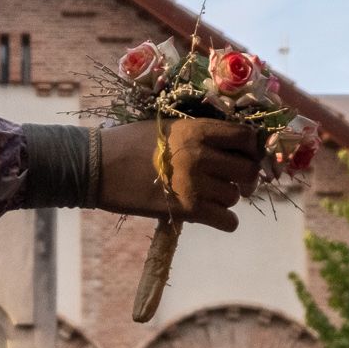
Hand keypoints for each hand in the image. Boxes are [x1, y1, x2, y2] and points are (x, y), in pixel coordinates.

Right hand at [96, 119, 262, 232]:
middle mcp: (199, 154)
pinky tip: (213, 215)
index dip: (251, 148)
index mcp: (196, 129)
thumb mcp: (168, 126)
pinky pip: (226, 221)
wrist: (97, 166)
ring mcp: (193, 183)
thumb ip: (200, 133)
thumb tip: (231, 145)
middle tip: (235, 182)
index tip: (245, 156)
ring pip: (235, 197)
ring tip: (210, 196)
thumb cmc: (129, 142)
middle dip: (245, 178)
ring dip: (227, 199)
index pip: (245, 137)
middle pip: (247, 170)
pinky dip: (225, 221)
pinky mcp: (185, 210)